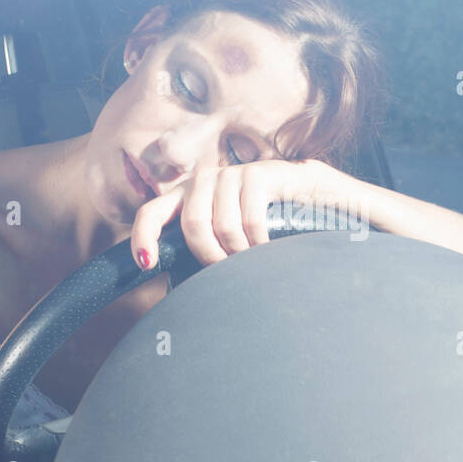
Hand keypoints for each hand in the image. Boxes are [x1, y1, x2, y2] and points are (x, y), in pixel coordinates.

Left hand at [129, 159, 361, 268]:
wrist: (319, 203)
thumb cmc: (272, 230)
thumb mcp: (230, 242)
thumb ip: (203, 252)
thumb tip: (175, 288)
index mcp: (189, 197)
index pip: (152, 211)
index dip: (143, 237)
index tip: (148, 264)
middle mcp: (205, 180)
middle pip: (192, 223)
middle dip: (210, 255)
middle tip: (228, 270)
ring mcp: (232, 173)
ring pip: (221, 223)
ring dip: (239, 251)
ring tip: (253, 258)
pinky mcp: (260, 173)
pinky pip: (248, 217)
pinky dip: (258, 241)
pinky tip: (267, 246)